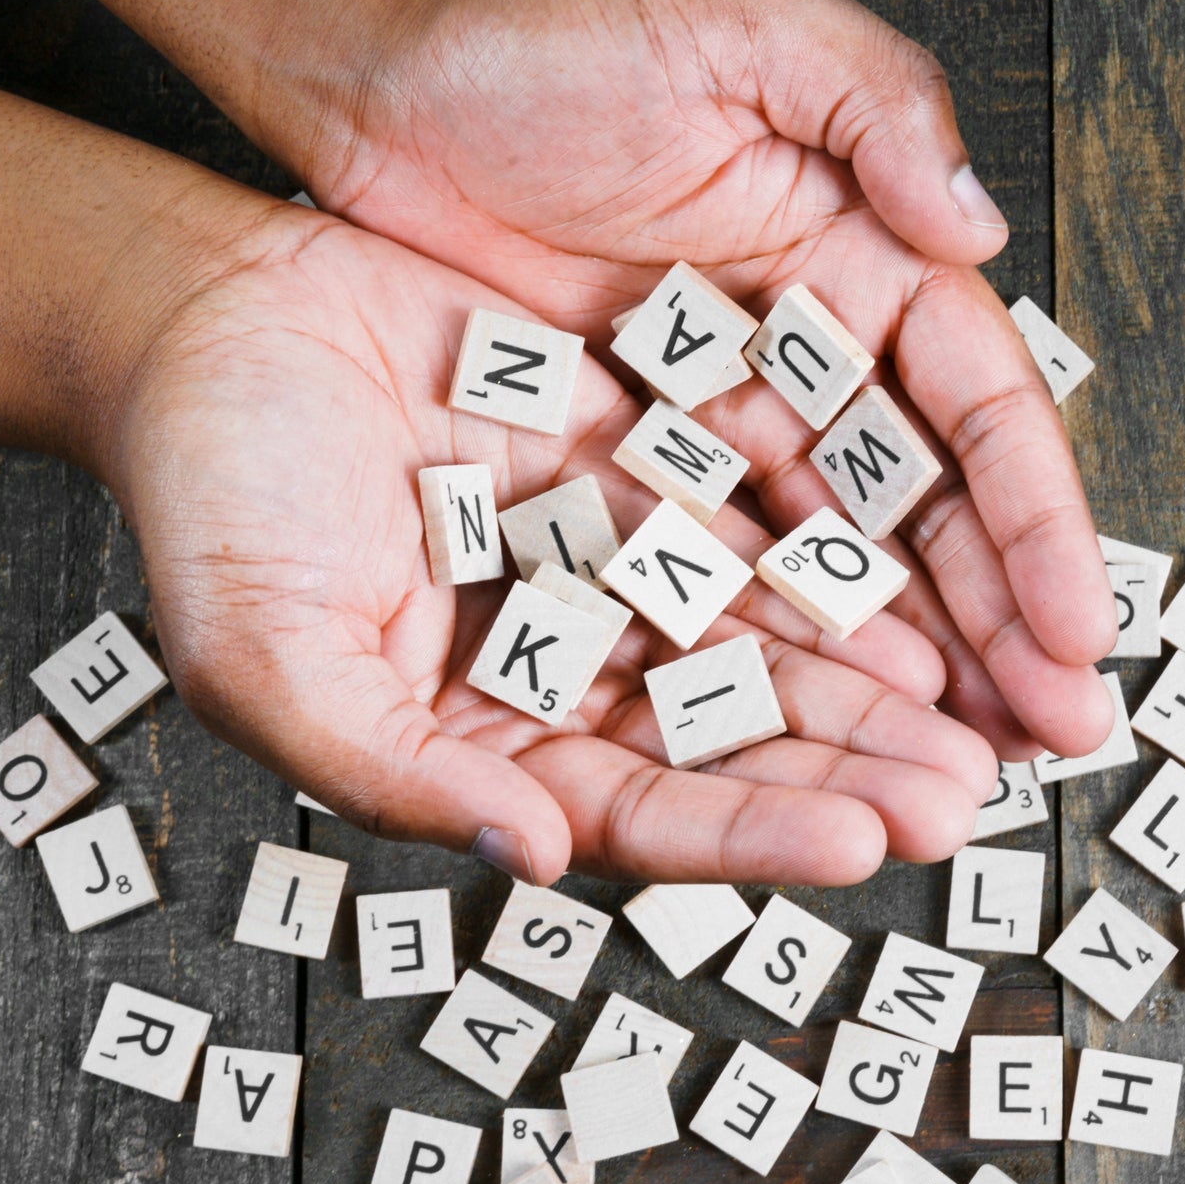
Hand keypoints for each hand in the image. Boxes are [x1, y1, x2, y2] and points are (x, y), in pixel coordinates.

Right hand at [111, 197, 996, 882]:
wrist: (212, 325)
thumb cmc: (214, 499)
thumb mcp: (270, 658)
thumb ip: (394, 772)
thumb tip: (532, 858)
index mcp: (486, 740)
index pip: (637, 809)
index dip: (748, 834)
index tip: (859, 842)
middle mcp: (566, 668)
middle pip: (727, 740)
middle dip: (846, 769)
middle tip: (961, 798)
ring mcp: (608, 570)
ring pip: (759, 639)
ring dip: (864, 675)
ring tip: (972, 710)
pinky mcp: (634, 471)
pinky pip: (746, 518)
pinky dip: (822, 553)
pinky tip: (910, 584)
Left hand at [308, 0, 1118, 757]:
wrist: (392, 88)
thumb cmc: (555, 36)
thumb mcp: (743, 22)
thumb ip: (877, 106)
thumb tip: (979, 227)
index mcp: (864, 255)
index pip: (977, 409)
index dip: (1036, 523)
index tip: (1077, 632)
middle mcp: (812, 351)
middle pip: (928, 509)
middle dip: (999, 624)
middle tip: (1052, 737)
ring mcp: (726, 415)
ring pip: (839, 557)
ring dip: (908, 659)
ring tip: (960, 762)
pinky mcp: (639, 458)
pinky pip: (721, 563)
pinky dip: (776, 640)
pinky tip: (821, 717)